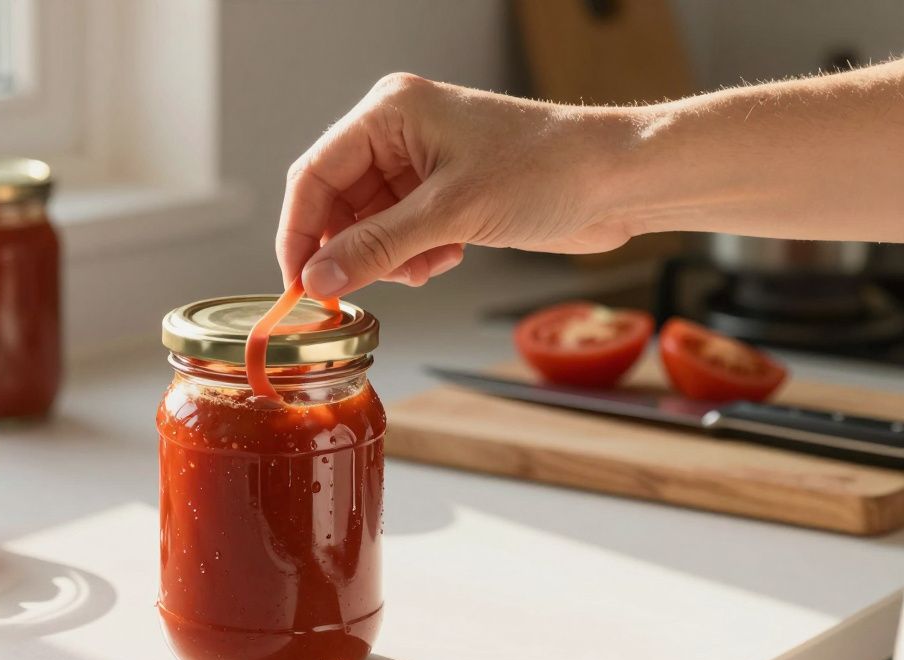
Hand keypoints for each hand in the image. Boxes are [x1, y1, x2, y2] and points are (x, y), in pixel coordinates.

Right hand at [275, 73, 635, 298]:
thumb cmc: (548, 169)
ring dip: (387, 259)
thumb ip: (376, 247)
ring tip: (424, 266)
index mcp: (390, 113)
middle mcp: (398, 134)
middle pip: (336, 204)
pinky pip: (399, 235)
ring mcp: (420, 165)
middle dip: (350, 250)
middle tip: (357, 289)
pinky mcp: (443, 194)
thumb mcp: (451, 214)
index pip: (314, 175)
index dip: (299, 233)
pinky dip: (412, 257)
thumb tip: (317, 279)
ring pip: (367, 226)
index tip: (298, 285)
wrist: (619, 180)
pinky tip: (448, 257)